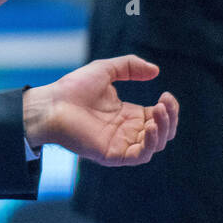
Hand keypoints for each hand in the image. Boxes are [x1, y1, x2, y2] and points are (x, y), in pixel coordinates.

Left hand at [22, 55, 177, 166]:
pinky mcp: (112, 155)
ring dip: (163, 129)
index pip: (159, 117)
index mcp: (128, 115)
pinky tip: (149, 126)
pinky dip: (149, 144)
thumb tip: (156, 71)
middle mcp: (127, 131)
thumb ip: (130, 67)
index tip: (166, 94)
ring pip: (155, 145)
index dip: (169, 108)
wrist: (52, 103)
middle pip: (162, 132)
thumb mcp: (106, 69)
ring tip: (159, 111)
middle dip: (170, 118)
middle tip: (165, 102)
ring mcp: (120, 144)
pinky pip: (139, 156)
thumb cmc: (73, 88)